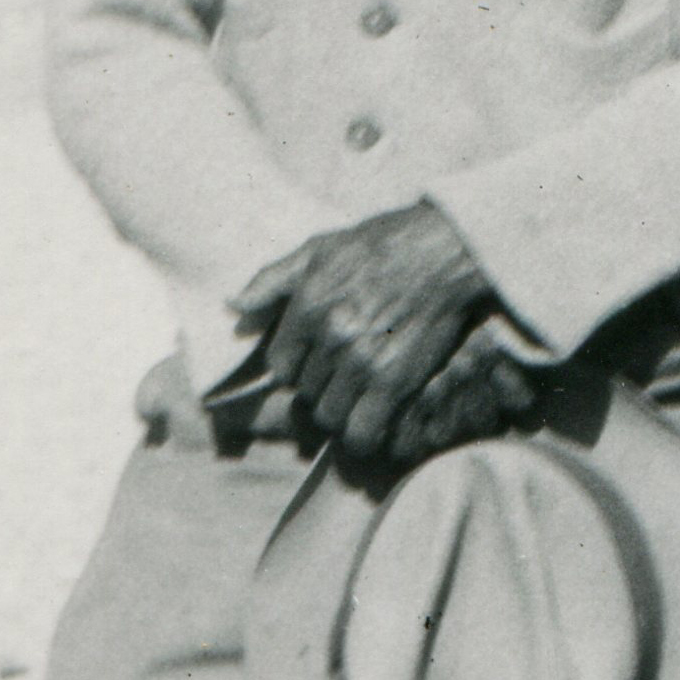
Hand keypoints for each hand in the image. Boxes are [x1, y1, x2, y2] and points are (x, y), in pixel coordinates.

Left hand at [232, 202, 510, 476]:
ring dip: (341, 409)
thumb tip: (233, 307)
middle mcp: (331, 337)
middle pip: (305, 391)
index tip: (316, 359)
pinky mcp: (395, 383)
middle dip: (320, 384)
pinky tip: (372, 421)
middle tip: (343, 373)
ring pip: (329, 414)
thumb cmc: (383, 244)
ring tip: (357, 395)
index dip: (297, 365)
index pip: (280, 364)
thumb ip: (272, 279)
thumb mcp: (320, 248)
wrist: (446, 251)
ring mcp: (362, 363)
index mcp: (308, 305)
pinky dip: (362, 434)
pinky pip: (362, 431)